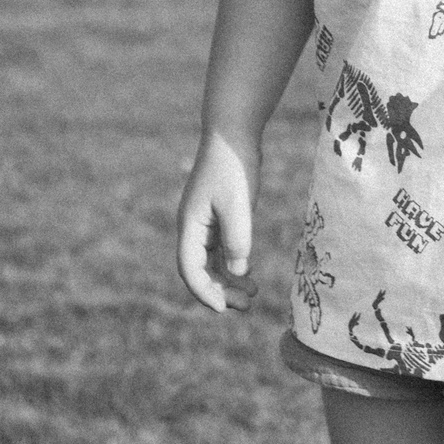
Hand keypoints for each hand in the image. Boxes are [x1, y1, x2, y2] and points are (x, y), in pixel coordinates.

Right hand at [176, 132, 259, 312]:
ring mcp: (205, 224)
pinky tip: (249, 274)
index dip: (204, 292)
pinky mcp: (219, 218)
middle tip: (245, 306)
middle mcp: (193, 228)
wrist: (234, 135)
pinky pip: (221, 250)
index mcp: (190, 226)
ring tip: (253, 296)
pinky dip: (233, 265)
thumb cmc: (233, 166)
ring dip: (228, 282)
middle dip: (219, 292)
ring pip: (211, 263)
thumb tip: (236, 271)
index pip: (190, 269)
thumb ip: (237, 239)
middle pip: (200, 271)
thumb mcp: (237, 203)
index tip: (222, 308)